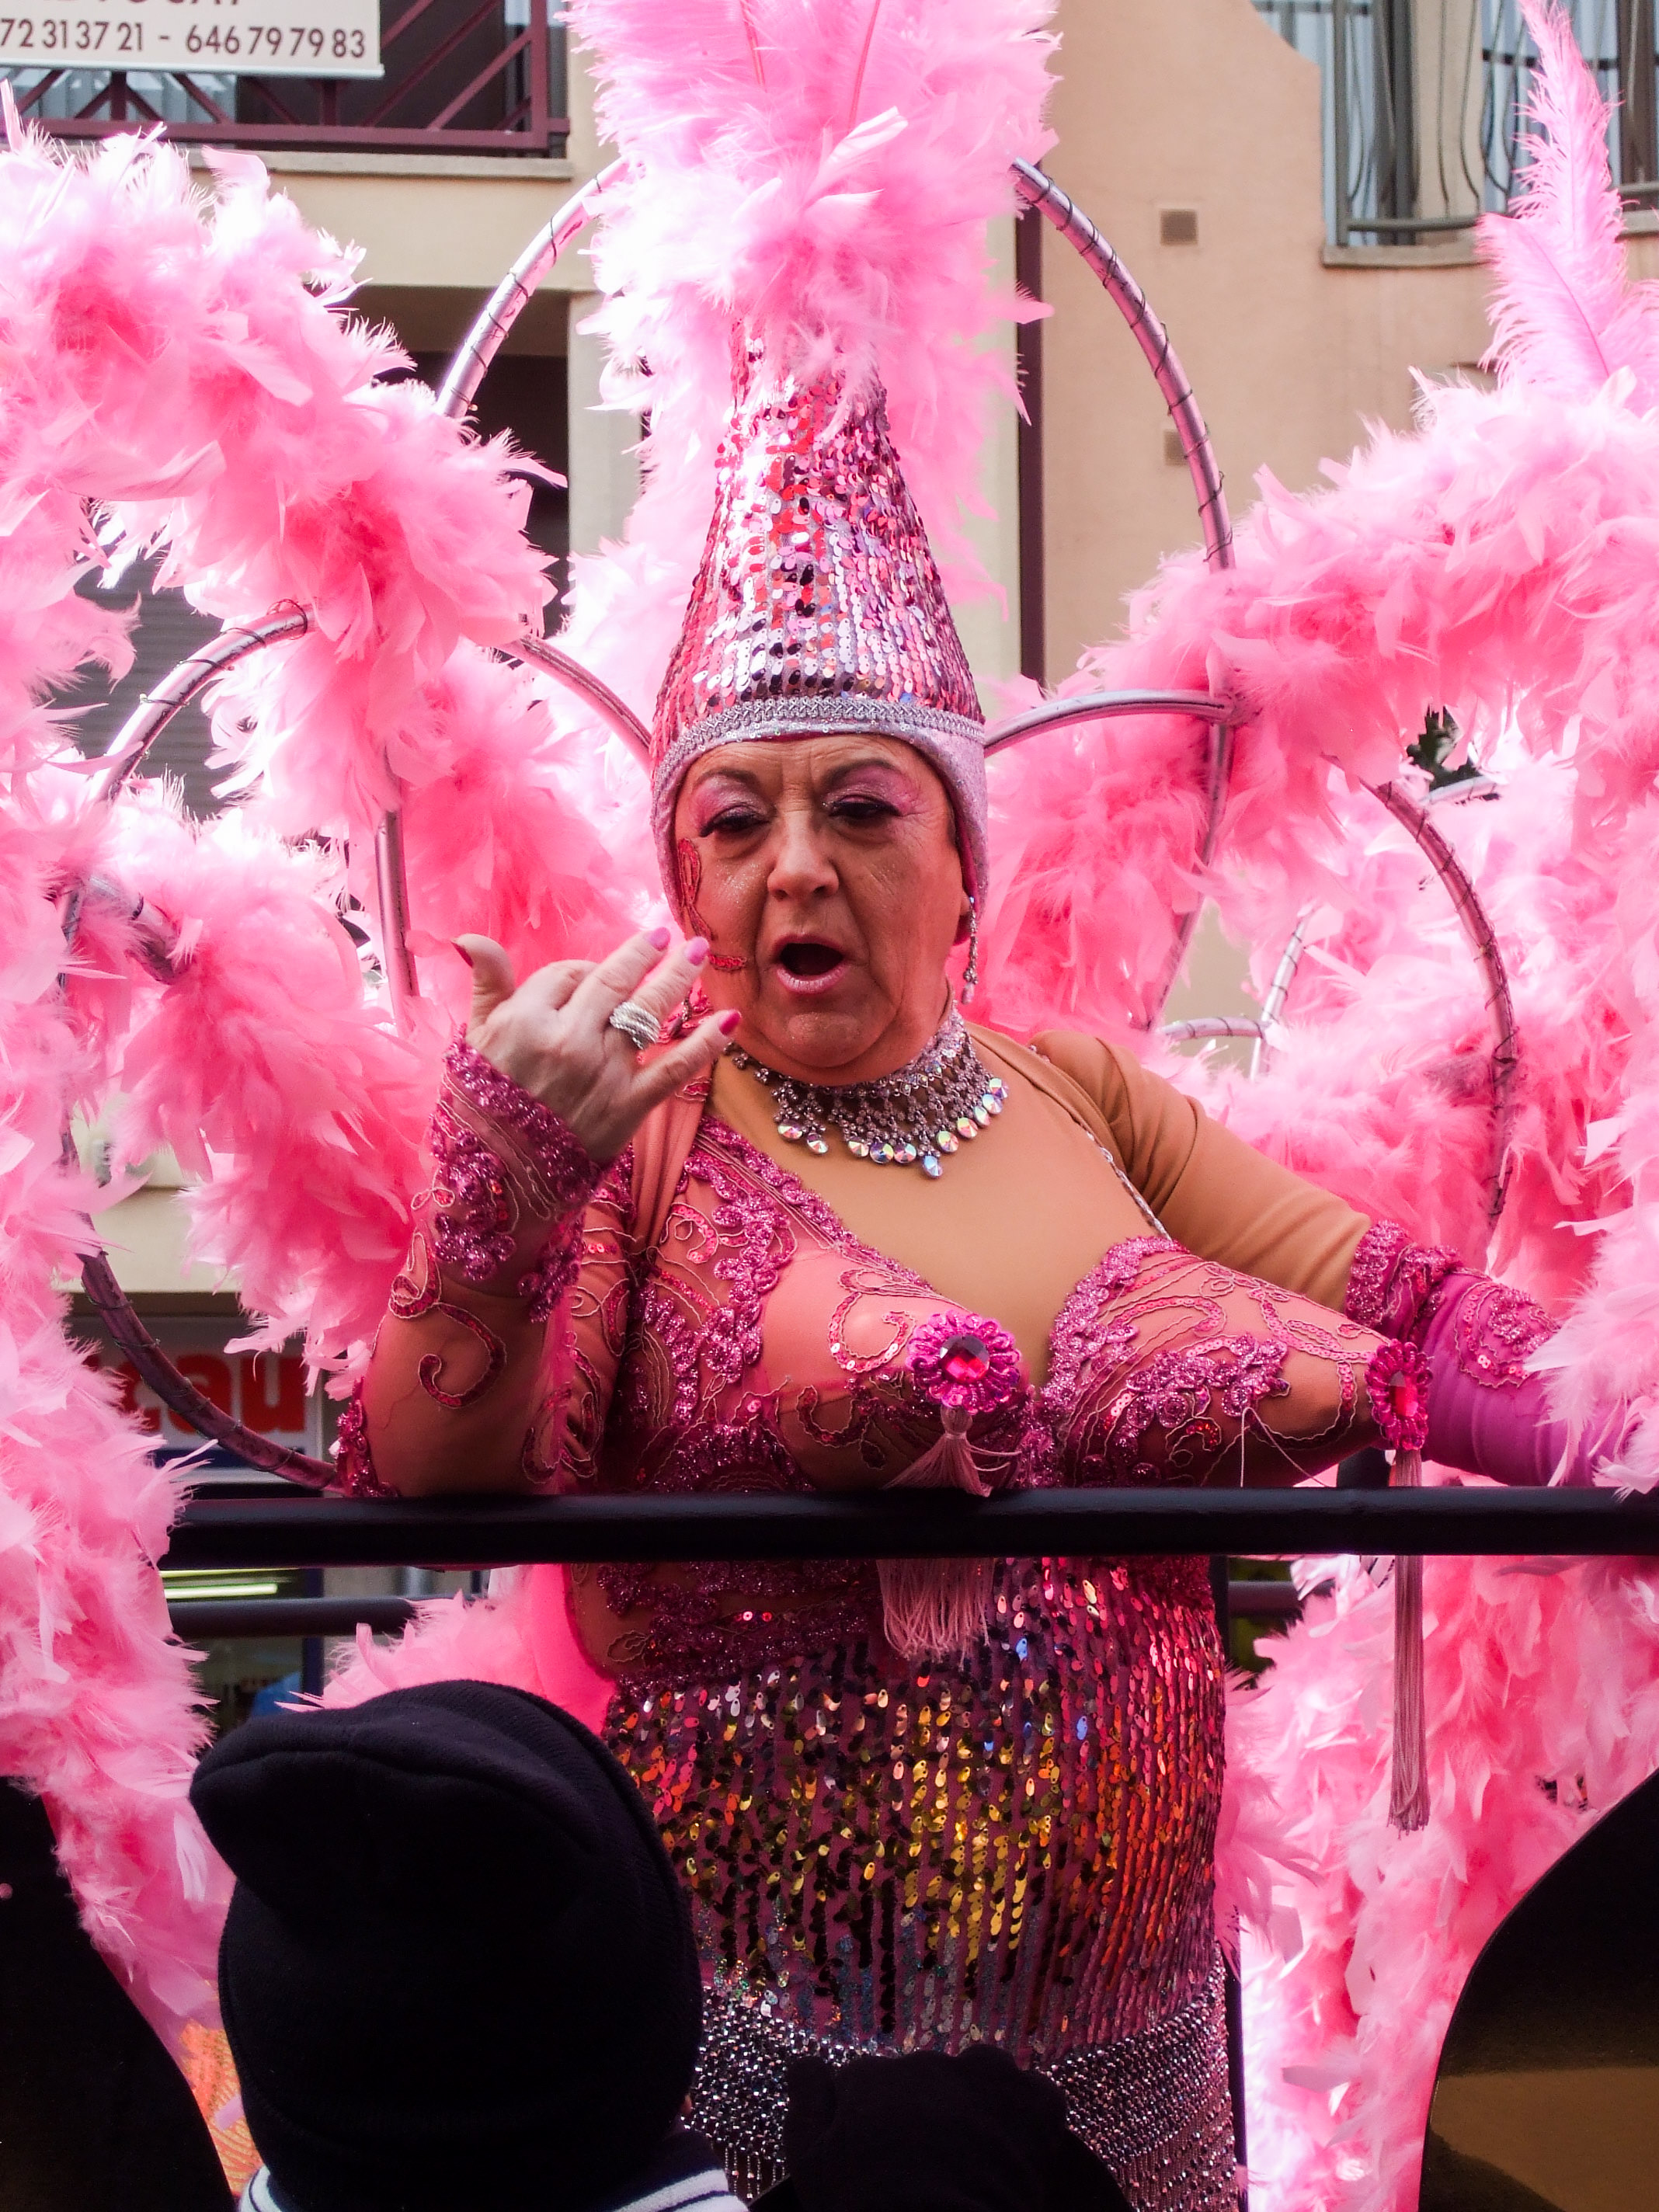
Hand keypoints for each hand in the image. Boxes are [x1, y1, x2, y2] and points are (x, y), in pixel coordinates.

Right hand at [457, 927, 737, 1163]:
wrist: (500, 1181)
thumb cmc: (482, 1107)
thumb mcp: (475, 1039)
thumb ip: (485, 984)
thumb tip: (470, 936)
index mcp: (526, 1019)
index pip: (567, 974)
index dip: (581, 971)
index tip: (588, 978)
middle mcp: (568, 1039)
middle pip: (615, 982)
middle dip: (646, 953)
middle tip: (672, 935)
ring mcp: (603, 1072)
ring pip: (648, 1012)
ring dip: (679, 978)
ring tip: (698, 952)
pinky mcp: (628, 1106)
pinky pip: (674, 1067)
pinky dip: (705, 1043)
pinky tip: (728, 1020)